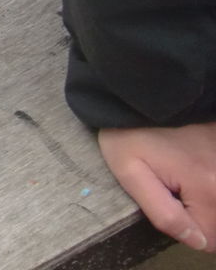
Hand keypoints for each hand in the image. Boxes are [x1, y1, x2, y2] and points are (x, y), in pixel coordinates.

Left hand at [99, 123, 215, 251]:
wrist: (140, 96)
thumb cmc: (130, 136)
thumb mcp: (131, 175)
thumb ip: (164, 215)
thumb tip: (197, 241)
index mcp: (207, 188)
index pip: (209, 240)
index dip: (184, 228)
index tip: (167, 201)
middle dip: (199, 216)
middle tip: (174, 189)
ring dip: (207, 202)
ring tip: (185, 180)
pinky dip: (210, 188)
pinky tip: (196, 172)